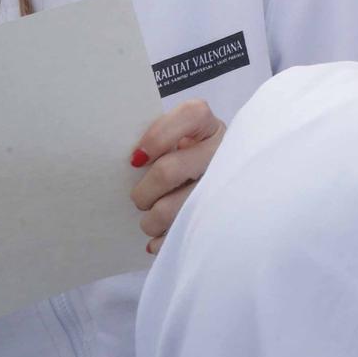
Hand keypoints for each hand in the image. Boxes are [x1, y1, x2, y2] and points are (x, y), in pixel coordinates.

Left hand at [131, 100, 226, 253]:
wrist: (220, 181)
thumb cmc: (188, 158)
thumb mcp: (181, 138)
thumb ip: (160, 138)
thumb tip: (133, 161)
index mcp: (210, 127)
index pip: (191, 115)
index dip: (158, 136)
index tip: (137, 159)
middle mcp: (222, 152)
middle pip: (168, 171)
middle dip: (143, 192)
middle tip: (141, 198)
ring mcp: (224, 185)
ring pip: (169, 210)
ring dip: (151, 221)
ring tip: (152, 219)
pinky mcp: (221, 217)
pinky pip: (179, 235)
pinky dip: (163, 240)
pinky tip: (161, 236)